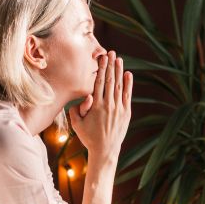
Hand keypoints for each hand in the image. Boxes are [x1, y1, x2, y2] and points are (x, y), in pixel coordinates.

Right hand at [68, 50, 132, 164]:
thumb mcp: (76, 125)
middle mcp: (108, 106)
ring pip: (119, 86)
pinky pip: (127, 95)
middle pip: (110, 80)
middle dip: (111, 65)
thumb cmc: (89, 137)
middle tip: (111, 53)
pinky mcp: (126, 113)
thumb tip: (83, 97)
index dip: (101, 68)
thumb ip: (76, 110)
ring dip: (119, 71)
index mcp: (95, 107)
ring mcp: (118, 109)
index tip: (102, 58)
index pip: (98, 83)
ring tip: (119, 59)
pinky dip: (128, 84)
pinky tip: (128, 74)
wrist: (105, 150)